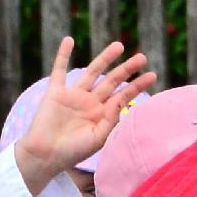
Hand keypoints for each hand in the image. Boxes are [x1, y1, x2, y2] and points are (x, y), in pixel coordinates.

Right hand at [14, 37, 153, 196]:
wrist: (45, 156)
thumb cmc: (72, 153)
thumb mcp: (97, 139)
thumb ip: (111, 121)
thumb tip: (120, 101)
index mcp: (101, 115)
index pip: (123, 96)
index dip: (137, 86)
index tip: (152, 75)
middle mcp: (89, 103)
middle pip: (111, 81)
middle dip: (126, 69)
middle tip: (142, 57)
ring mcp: (73, 96)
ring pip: (92, 72)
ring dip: (105, 58)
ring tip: (119, 45)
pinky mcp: (56, 92)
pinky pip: (59, 70)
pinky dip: (62, 55)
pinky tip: (68, 40)